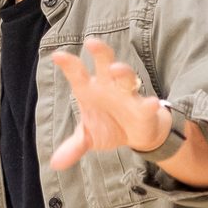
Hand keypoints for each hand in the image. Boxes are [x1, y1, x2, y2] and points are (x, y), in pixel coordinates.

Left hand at [49, 38, 170, 170]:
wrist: (134, 135)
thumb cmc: (107, 126)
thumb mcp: (88, 138)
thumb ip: (73, 147)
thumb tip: (54, 164)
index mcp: (90, 90)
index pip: (77, 74)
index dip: (69, 65)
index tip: (58, 56)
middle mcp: (109, 86)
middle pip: (105, 63)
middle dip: (100, 53)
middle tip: (92, 43)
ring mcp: (127, 94)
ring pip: (126, 77)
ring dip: (123, 72)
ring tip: (116, 69)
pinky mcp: (144, 108)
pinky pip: (147, 104)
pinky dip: (149, 104)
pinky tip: (152, 103)